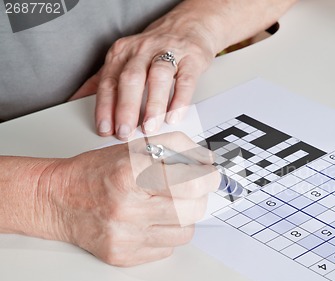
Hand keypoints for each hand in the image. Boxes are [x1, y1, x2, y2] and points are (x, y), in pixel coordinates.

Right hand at [44, 132, 218, 266]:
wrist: (60, 200)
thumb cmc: (99, 172)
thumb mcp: (137, 147)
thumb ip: (177, 147)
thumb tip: (208, 161)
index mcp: (131, 174)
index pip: (191, 183)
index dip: (209, 178)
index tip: (210, 175)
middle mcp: (127, 208)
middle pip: (193, 210)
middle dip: (198, 197)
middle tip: (189, 189)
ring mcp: (125, 236)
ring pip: (185, 233)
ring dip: (183, 217)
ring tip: (165, 205)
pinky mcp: (124, 256)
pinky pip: (168, 249)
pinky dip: (166, 234)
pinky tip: (150, 221)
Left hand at [71, 11, 215, 139]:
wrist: (188, 26)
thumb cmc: (153, 49)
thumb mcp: (123, 59)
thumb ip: (102, 80)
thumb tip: (75, 100)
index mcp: (122, 53)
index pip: (109, 82)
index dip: (105, 107)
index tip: (105, 129)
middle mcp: (143, 51)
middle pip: (131, 79)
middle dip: (126, 108)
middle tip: (125, 132)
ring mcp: (168, 53)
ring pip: (158, 77)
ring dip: (152, 105)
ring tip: (150, 127)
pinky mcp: (191, 59)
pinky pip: (185, 80)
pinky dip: (179, 100)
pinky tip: (174, 116)